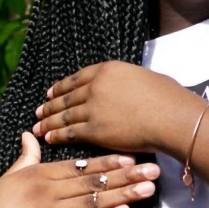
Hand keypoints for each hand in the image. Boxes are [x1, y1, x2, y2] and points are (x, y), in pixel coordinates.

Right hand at [0, 134, 160, 207]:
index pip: (79, 164)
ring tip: (149, 189)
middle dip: (126, 175)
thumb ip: (25, 158)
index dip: (107, 161)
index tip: (131, 155)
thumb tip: (28, 134)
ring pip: (93, 201)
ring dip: (124, 195)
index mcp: (37, 174)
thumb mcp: (7, 179)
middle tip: (154, 168)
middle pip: (93, 181)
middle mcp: (46, 191)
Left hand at [33, 63, 196, 156]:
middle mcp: (95, 87)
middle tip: (38, 110)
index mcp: (108, 69)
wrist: (171, 117)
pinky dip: (57, 135)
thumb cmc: (168, 97)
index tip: (51, 92)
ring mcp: (93, 108)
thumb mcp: (144, 77)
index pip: (77, 78)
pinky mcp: (95, 130)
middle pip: (67, 97)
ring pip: (64, 115)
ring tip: (37, 126)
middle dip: (50, 105)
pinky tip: (48, 138)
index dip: (61, 87)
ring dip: (48, 121)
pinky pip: (70, 133)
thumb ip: (126, 82)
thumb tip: (125, 88)